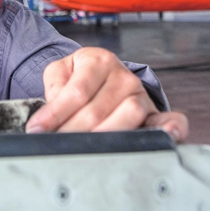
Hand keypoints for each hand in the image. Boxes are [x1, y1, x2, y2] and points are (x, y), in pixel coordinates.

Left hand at [25, 47, 188, 140]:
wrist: (101, 74)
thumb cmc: (78, 76)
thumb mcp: (59, 73)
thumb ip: (53, 88)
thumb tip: (49, 116)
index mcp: (98, 60)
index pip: (77, 92)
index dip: (56, 114)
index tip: (38, 130)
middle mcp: (124, 76)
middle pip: (99, 110)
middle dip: (74, 131)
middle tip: (56, 145)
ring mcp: (141, 94)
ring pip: (129, 116)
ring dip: (106, 136)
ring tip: (84, 150)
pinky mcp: (155, 112)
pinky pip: (169, 119)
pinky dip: (172, 128)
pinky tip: (168, 137)